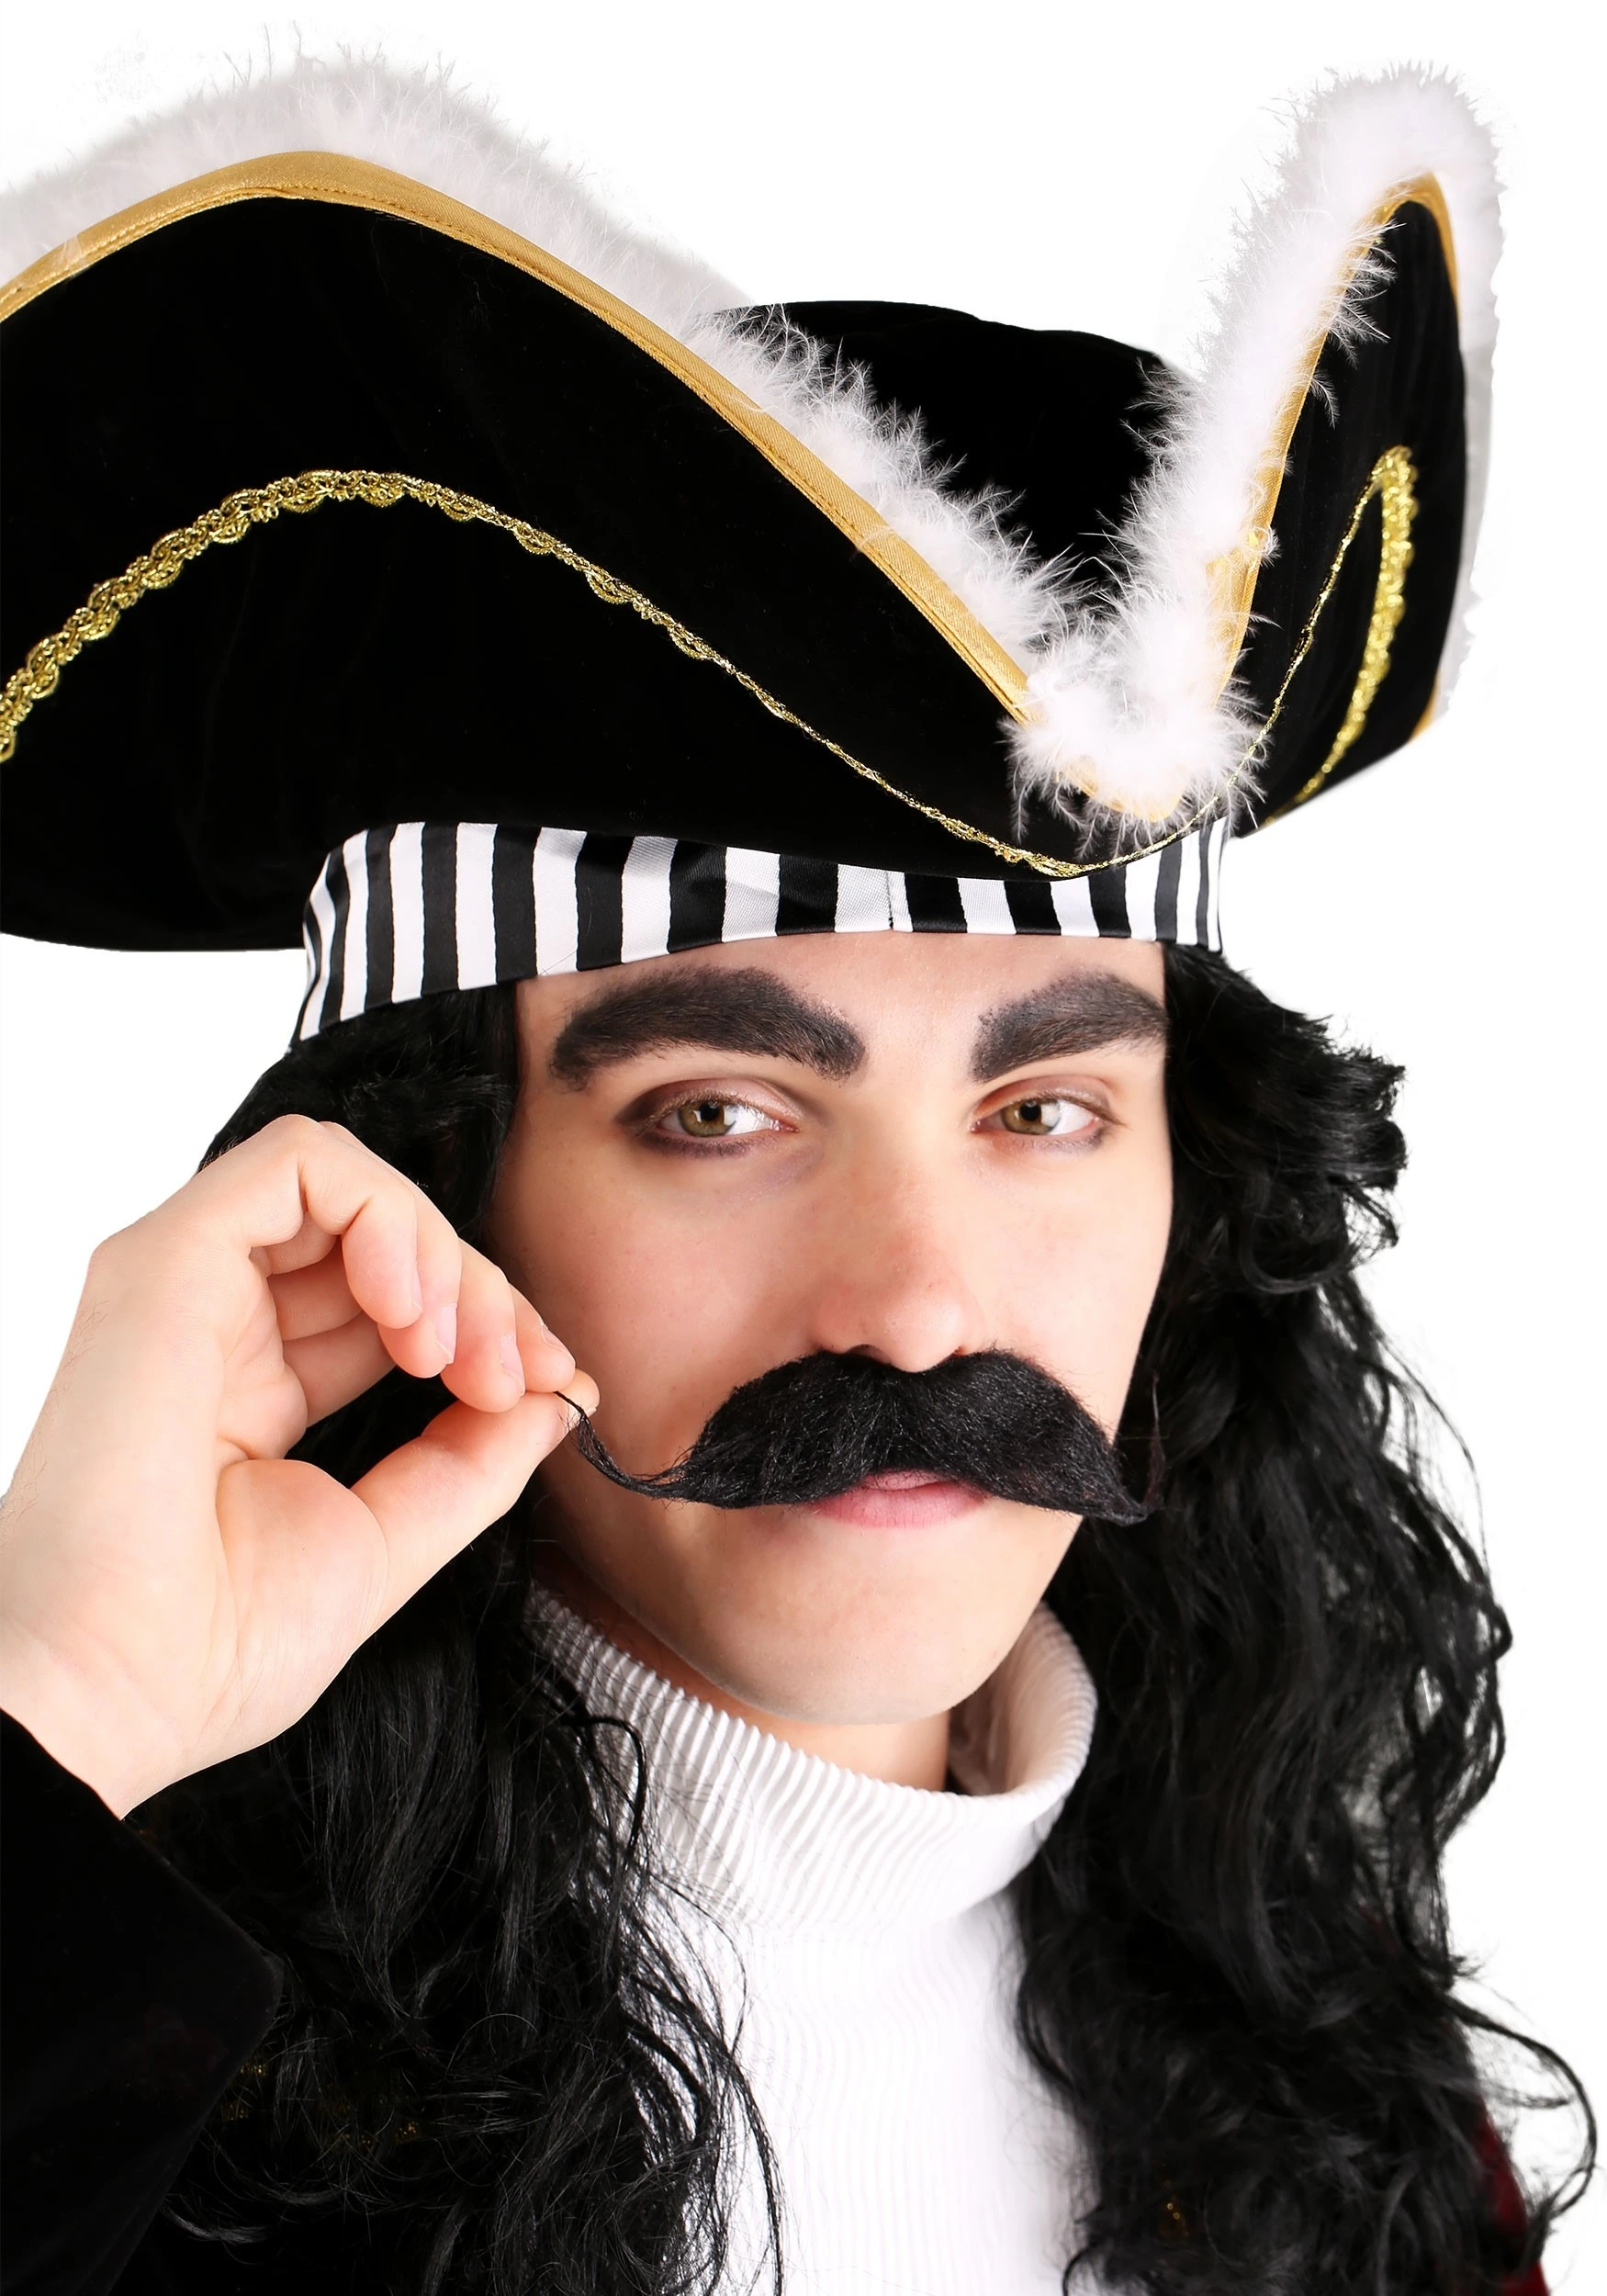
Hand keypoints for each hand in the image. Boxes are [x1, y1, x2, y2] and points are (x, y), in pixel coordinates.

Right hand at [0, 1116, 596, 1814]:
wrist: (118, 1691)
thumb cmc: (219, 1644)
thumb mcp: (390, 1538)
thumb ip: (476, 1459)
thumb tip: (563, 1392)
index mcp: (256, 1386)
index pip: (392, 1301)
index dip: (485, 1321)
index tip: (548, 1385)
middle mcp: (217, 1321)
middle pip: (379, 1236)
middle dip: (479, 1289)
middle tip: (516, 1374)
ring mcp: (186, 1283)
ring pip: (346, 1182)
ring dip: (437, 1250)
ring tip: (455, 1350)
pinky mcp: (166, 1259)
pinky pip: (298, 1164)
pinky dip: (385, 1214)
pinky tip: (411, 1310)